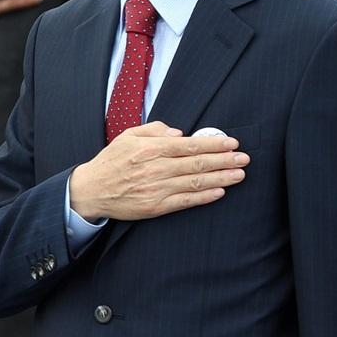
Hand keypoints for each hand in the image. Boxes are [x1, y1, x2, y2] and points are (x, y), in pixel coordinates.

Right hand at [67, 122, 248, 222]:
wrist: (91, 190)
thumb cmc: (112, 161)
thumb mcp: (128, 136)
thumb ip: (155, 130)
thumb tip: (180, 133)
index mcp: (151, 148)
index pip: (190, 145)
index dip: (213, 144)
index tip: (231, 143)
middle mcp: (156, 168)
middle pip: (198, 163)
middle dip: (224, 160)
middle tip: (244, 158)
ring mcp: (157, 188)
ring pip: (196, 182)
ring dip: (221, 178)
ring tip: (239, 174)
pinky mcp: (156, 206)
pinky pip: (185, 201)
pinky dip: (204, 197)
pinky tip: (220, 192)